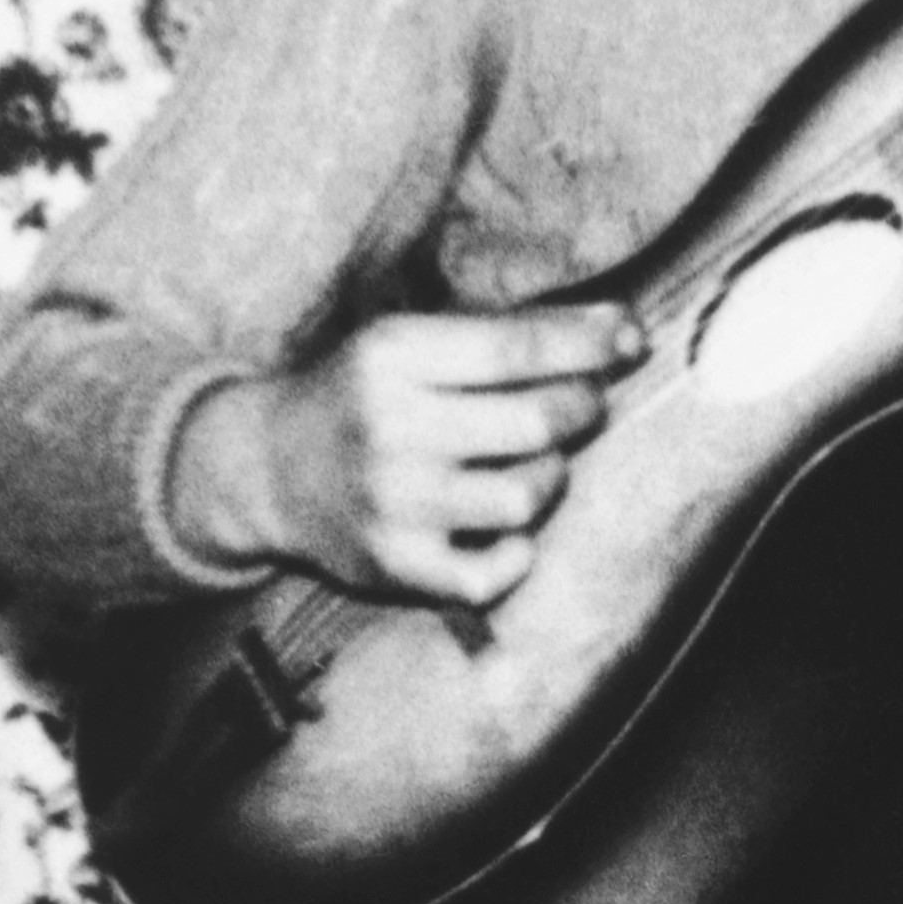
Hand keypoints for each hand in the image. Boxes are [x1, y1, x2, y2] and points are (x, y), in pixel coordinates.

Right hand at [171, 305, 640, 604]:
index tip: (633, 338)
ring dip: (550, 477)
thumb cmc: (362, 395)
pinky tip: (506, 528)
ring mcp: (393, 503)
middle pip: (538, 422)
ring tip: (533, 463)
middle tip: (581, 405)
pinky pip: (493, 572)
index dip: (590, 342)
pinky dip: (517, 552)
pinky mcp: (395, 564)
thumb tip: (621, 331)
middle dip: (582, 408)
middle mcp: (391, 428)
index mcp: (394, 356)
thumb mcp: (407, 342)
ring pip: (527, 497)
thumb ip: (501, 338)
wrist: (268, 468)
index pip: (518, 347)